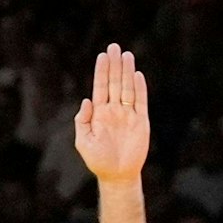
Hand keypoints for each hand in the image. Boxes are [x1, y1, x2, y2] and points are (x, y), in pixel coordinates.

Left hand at [73, 44, 149, 183]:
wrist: (117, 175)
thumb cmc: (98, 160)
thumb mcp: (83, 142)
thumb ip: (82, 121)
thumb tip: (86, 100)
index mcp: (99, 114)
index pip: (101, 87)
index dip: (102, 72)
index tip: (102, 56)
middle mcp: (114, 110)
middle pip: (115, 83)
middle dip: (114, 65)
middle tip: (114, 47)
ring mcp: (128, 114)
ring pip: (128, 88)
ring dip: (127, 71)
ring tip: (126, 55)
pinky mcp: (140, 121)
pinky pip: (140, 101)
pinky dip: (139, 88)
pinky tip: (136, 75)